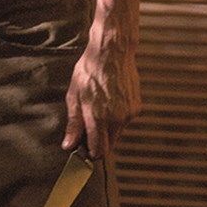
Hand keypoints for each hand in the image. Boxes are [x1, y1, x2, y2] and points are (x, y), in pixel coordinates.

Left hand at [63, 40, 141, 159]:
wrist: (112, 53)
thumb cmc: (90, 71)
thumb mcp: (74, 97)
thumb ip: (74, 124)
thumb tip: (69, 145)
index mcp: (99, 117)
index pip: (99, 150)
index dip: (91, 154)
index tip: (84, 150)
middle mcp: (117, 119)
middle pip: (110, 145)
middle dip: (99, 142)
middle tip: (88, 129)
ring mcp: (129, 113)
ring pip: (117, 134)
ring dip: (108, 129)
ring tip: (98, 109)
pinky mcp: (137, 107)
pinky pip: (125, 121)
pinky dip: (117, 118)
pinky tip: (109, 102)